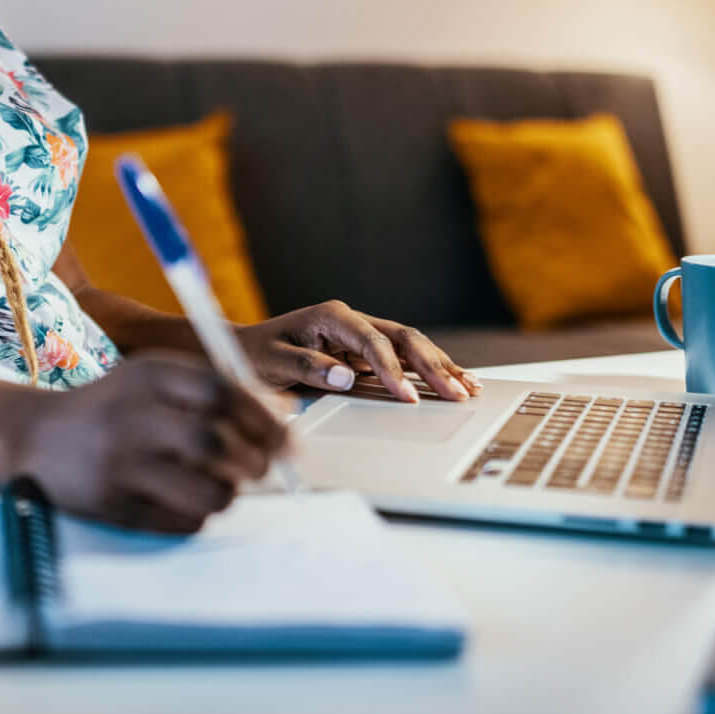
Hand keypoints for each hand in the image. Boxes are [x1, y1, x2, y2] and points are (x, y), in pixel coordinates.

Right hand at [12, 351, 288, 531]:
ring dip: (230, 492)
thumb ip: (213, 389)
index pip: (220, 391)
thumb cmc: (113, 408)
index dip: (263, 417)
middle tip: (262, 467)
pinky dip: (200, 515)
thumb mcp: (153, 380)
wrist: (35, 438)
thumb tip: (285, 413)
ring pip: (206, 490)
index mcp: (147, 376)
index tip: (286, 438)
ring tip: (224, 485)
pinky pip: (182, 522)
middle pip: (214, 441)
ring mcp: (120, 465)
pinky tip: (188, 500)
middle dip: (254, 459)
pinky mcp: (114, 508)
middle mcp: (131, 417)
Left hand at [236, 301, 481, 403]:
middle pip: (403, 338)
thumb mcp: (273, 362)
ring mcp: (363, 336)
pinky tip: (456, 381)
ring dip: (441, 366)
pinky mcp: (367, 353)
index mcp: (332, 316)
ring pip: (411, 346)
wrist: (245, 351)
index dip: (392, 369)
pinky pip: (405, 359)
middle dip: (432, 366)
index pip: (373, 341)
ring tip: (469, 388)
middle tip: (456, 394)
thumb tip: (347, 378)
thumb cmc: (255, 354)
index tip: (406, 397)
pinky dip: (431, 370)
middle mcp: (352, 321)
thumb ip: (308, 368)